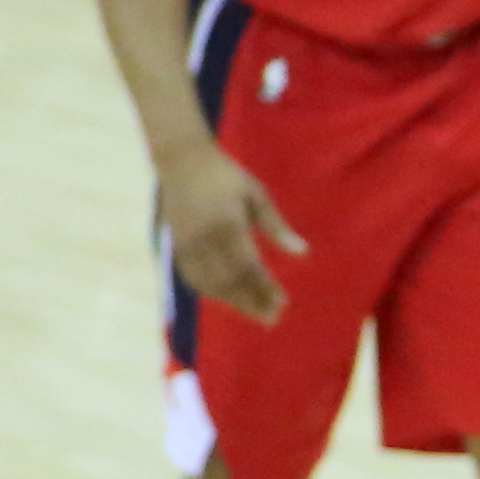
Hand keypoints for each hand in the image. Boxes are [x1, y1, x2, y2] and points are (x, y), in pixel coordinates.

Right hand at [157, 138, 308, 327]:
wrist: (181, 160)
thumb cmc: (226, 176)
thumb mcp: (257, 195)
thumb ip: (277, 226)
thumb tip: (303, 253)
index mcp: (228, 224)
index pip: (248, 267)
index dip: (264, 288)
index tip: (282, 302)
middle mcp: (204, 238)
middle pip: (230, 280)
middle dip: (252, 301)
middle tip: (273, 318)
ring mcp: (187, 243)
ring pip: (210, 282)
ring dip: (233, 301)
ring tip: (255, 313)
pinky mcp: (176, 244)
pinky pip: (192, 276)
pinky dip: (210, 291)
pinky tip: (227, 299)